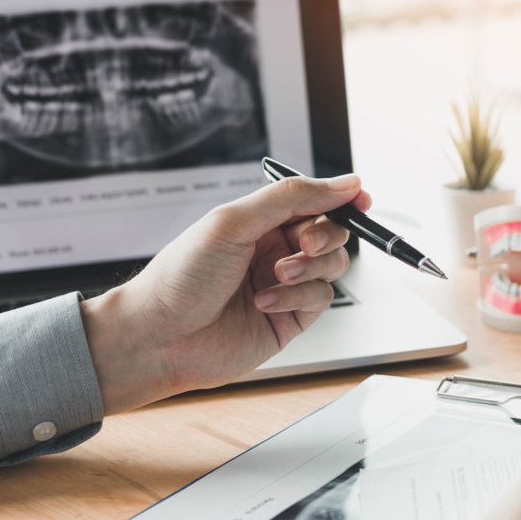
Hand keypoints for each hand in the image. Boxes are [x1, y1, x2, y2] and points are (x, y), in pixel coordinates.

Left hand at [80, 174, 370, 413]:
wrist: (160, 337)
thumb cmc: (181, 276)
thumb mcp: (235, 221)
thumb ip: (292, 198)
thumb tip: (344, 183)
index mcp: (261, 220)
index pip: (314, 201)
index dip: (341, 197)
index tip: (360, 198)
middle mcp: (276, 249)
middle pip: (331, 231)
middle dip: (325, 234)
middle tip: (302, 243)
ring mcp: (285, 284)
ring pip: (333, 265)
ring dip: (311, 267)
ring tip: (278, 274)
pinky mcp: (291, 318)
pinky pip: (321, 298)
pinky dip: (298, 296)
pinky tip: (265, 302)